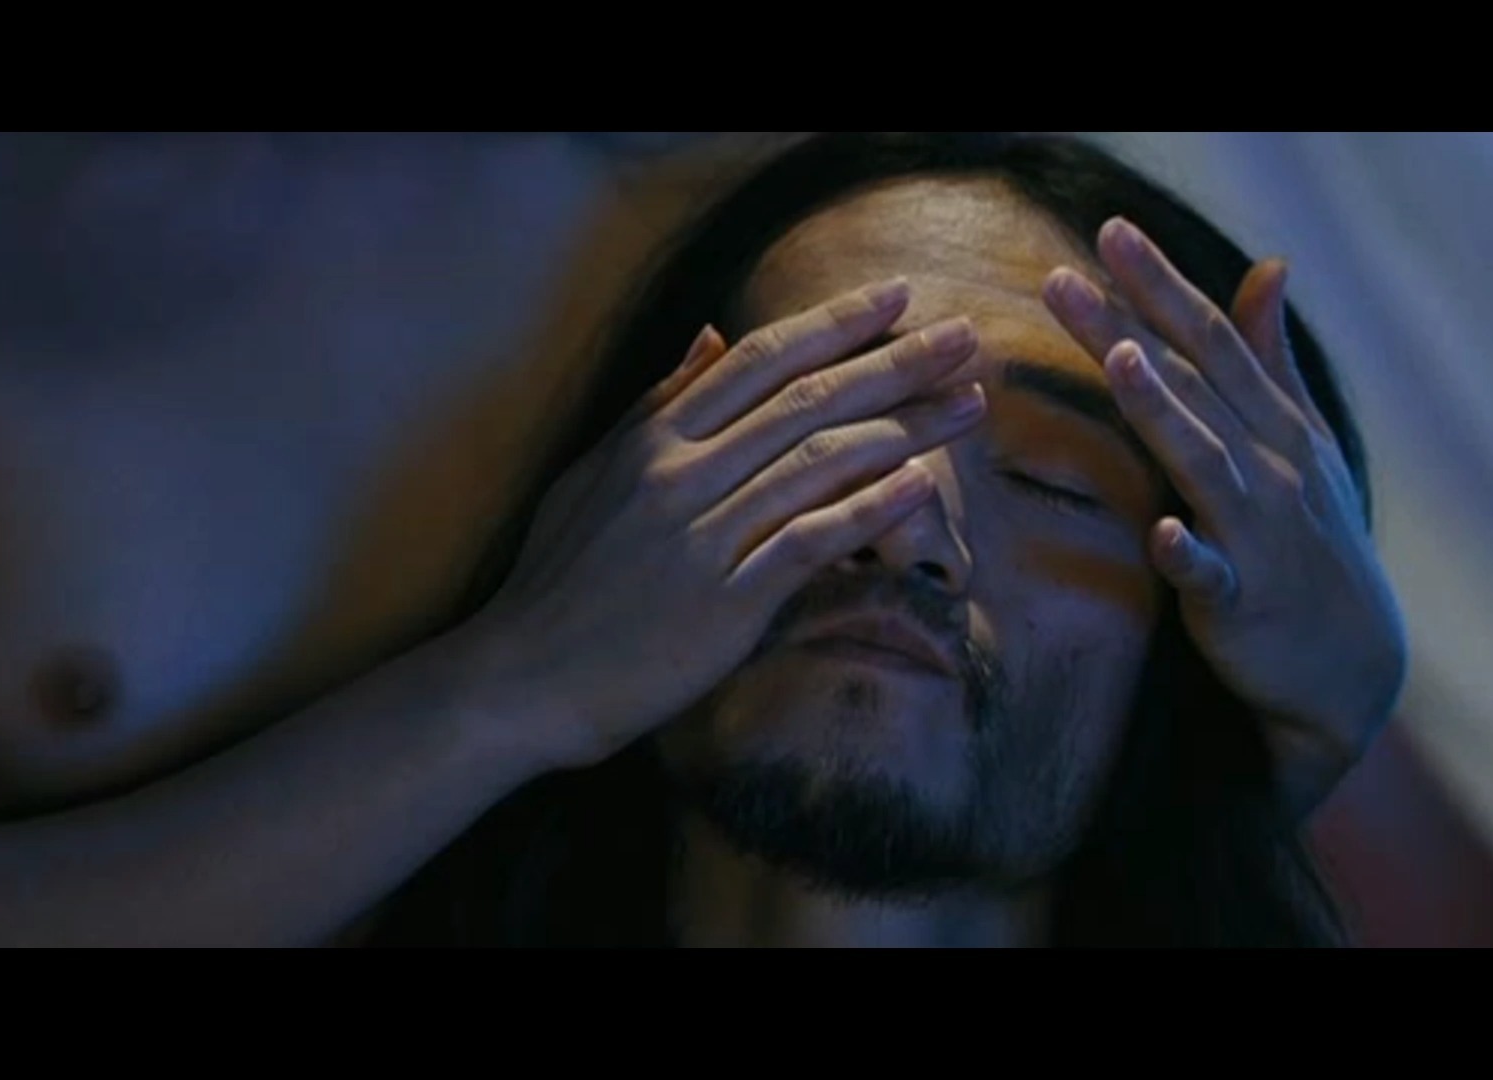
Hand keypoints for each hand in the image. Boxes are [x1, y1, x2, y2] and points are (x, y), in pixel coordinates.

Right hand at [473, 280, 987, 770]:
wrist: (523, 678)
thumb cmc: (557, 580)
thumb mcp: (593, 473)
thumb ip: (656, 404)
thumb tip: (709, 337)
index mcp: (653, 439)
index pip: (758, 361)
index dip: (833, 324)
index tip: (895, 297)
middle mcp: (681, 475)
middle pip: (806, 400)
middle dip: (895, 363)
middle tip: (963, 338)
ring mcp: (703, 537)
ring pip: (819, 462)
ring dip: (905, 428)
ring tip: (969, 405)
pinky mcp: (723, 602)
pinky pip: (807, 542)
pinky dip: (866, 511)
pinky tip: (920, 486)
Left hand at [1043, 218, 1409, 818]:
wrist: (1352, 664)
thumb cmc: (1311, 540)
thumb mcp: (1302, 441)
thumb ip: (1270, 358)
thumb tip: (1268, 267)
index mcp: (1273, 423)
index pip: (1210, 340)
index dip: (1159, 285)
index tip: (1108, 232)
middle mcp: (1268, 465)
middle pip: (1191, 384)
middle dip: (1129, 326)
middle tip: (1064, 275)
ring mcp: (1256, 533)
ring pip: (1203, 462)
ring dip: (1164, 412)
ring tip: (1121, 360)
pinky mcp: (1241, 601)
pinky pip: (1211, 575)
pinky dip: (1188, 553)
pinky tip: (1160, 532)